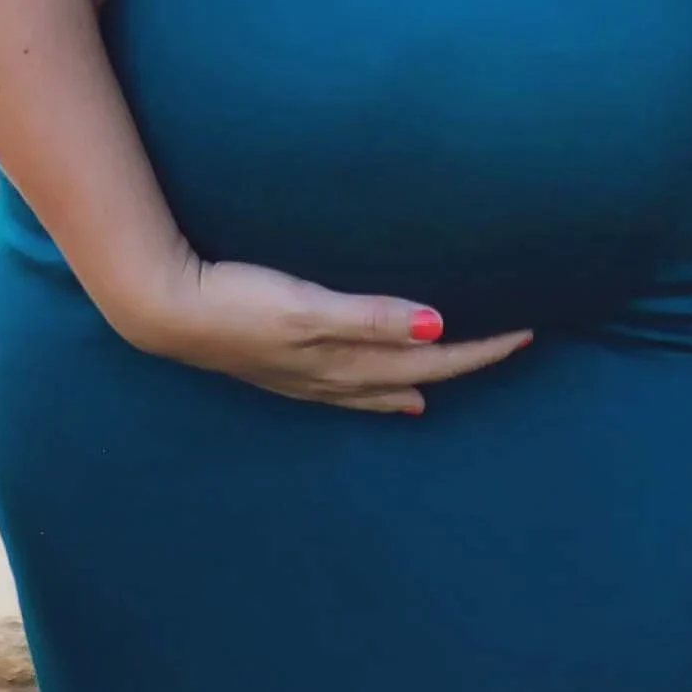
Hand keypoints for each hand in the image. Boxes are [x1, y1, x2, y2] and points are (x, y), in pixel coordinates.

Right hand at [118, 246, 532, 412]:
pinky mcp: (284, 365)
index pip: (433, 359)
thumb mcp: (307, 309)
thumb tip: (438, 327)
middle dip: (464, 363)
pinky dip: (378, 388)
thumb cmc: (237, 303)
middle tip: (510, 343)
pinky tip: (380, 386)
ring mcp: (308, 376)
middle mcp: (334, 377)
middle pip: (417, 373)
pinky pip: (349, 387)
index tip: (526, 332)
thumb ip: (372, 318)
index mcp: (348, 361)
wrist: (166, 310)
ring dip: (421, 379)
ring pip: (382, 386)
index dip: (481, 349)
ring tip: (447, 378)